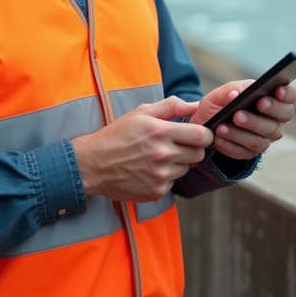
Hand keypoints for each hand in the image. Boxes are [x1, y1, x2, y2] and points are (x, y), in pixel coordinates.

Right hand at [74, 97, 213, 202]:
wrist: (92, 165)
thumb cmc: (117, 136)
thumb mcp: (141, 113)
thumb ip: (171, 106)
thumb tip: (195, 105)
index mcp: (160, 132)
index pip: (202, 136)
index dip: (203, 134)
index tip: (196, 134)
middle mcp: (162, 155)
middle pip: (198, 154)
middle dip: (191, 148)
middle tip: (176, 145)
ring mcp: (159, 175)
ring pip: (186, 169)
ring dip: (177, 163)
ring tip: (157, 157)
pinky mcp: (155, 191)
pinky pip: (173, 183)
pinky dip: (165, 177)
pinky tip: (149, 170)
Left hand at [191, 80, 295, 159]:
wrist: (209, 121)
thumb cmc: (223, 102)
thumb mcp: (224, 92)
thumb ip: (232, 89)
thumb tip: (236, 94)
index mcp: (275, 100)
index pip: (290, 96)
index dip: (288, 94)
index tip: (278, 90)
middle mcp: (276, 121)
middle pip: (281, 119)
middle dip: (265, 113)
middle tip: (247, 109)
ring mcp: (266, 138)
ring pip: (261, 139)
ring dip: (242, 133)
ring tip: (224, 126)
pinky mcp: (251, 152)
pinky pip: (244, 152)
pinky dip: (230, 145)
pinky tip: (218, 137)